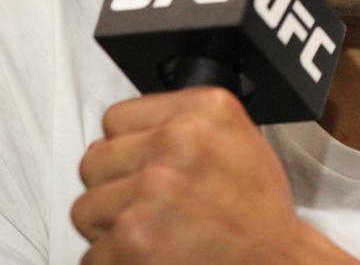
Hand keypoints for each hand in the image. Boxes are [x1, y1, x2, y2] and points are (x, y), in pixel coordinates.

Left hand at [71, 86, 358, 263]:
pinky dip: (115, 262)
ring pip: (85, 209)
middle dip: (113, 188)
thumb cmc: (258, 211)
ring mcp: (150, 191)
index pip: (116, 118)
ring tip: (152, 233)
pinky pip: (91, 253)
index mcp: (204, 110)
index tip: (146, 165)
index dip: (128, 148)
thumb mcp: (238, 137)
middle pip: (93, 161)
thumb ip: (185, 122)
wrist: (275, 262)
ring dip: (109, 228)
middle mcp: (175, 143)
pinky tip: (152, 255)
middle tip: (149, 205)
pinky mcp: (131, 239)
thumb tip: (126, 135)